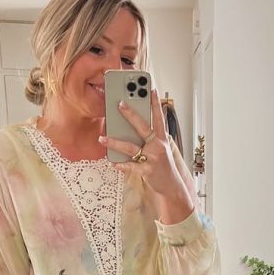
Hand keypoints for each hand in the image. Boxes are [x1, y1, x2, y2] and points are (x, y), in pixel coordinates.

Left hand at [100, 89, 193, 219]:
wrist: (171, 185)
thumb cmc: (162, 165)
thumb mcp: (160, 148)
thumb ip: (148, 138)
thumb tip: (128, 127)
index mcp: (161, 138)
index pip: (159, 117)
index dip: (156, 103)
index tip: (152, 89)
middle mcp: (158, 146)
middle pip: (143, 127)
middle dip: (131, 114)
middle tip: (119, 104)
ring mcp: (153, 158)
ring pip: (131, 147)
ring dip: (115, 142)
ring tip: (102, 138)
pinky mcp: (147, 171)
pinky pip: (130, 166)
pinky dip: (120, 164)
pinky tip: (112, 162)